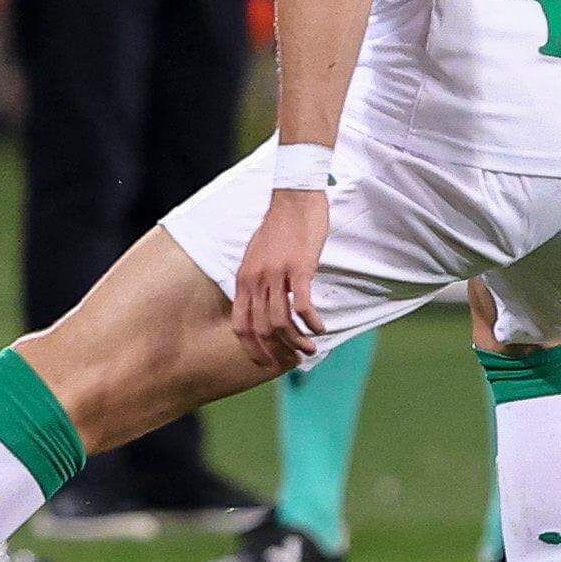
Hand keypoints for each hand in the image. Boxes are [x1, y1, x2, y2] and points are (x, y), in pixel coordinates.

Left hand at [231, 189, 328, 369]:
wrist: (293, 199)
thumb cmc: (278, 228)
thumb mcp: (257, 257)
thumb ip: (257, 281)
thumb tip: (263, 304)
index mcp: (244, 279)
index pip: (241, 324)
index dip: (252, 348)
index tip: (266, 362)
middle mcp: (256, 279)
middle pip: (261, 329)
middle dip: (277, 351)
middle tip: (293, 360)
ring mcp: (276, 274)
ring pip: (281, 322)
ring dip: (297, 341)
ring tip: (310, 349)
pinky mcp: (299, 269)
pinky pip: (302, 306)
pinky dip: (311, 322)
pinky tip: (319, 328)